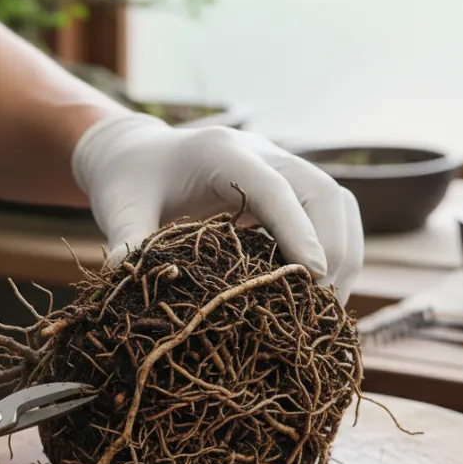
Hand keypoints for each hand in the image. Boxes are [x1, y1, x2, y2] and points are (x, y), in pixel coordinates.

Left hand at [72, 113, 363, 302]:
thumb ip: (126, 236)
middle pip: (322, 192)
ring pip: (338, 203)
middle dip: (332, 250)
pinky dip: (337, 251)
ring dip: (344, 254)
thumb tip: (125, 272)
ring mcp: (283, 167)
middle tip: (322, 309)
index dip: (297, 229)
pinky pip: (333, 213)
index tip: (313, 274)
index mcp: (221, 153)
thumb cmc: (130, 179)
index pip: (273, 188)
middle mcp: (263, 153)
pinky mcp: (290, 188)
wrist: (141, 153)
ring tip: (327, 310)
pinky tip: (321, 294)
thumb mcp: (118, 205)